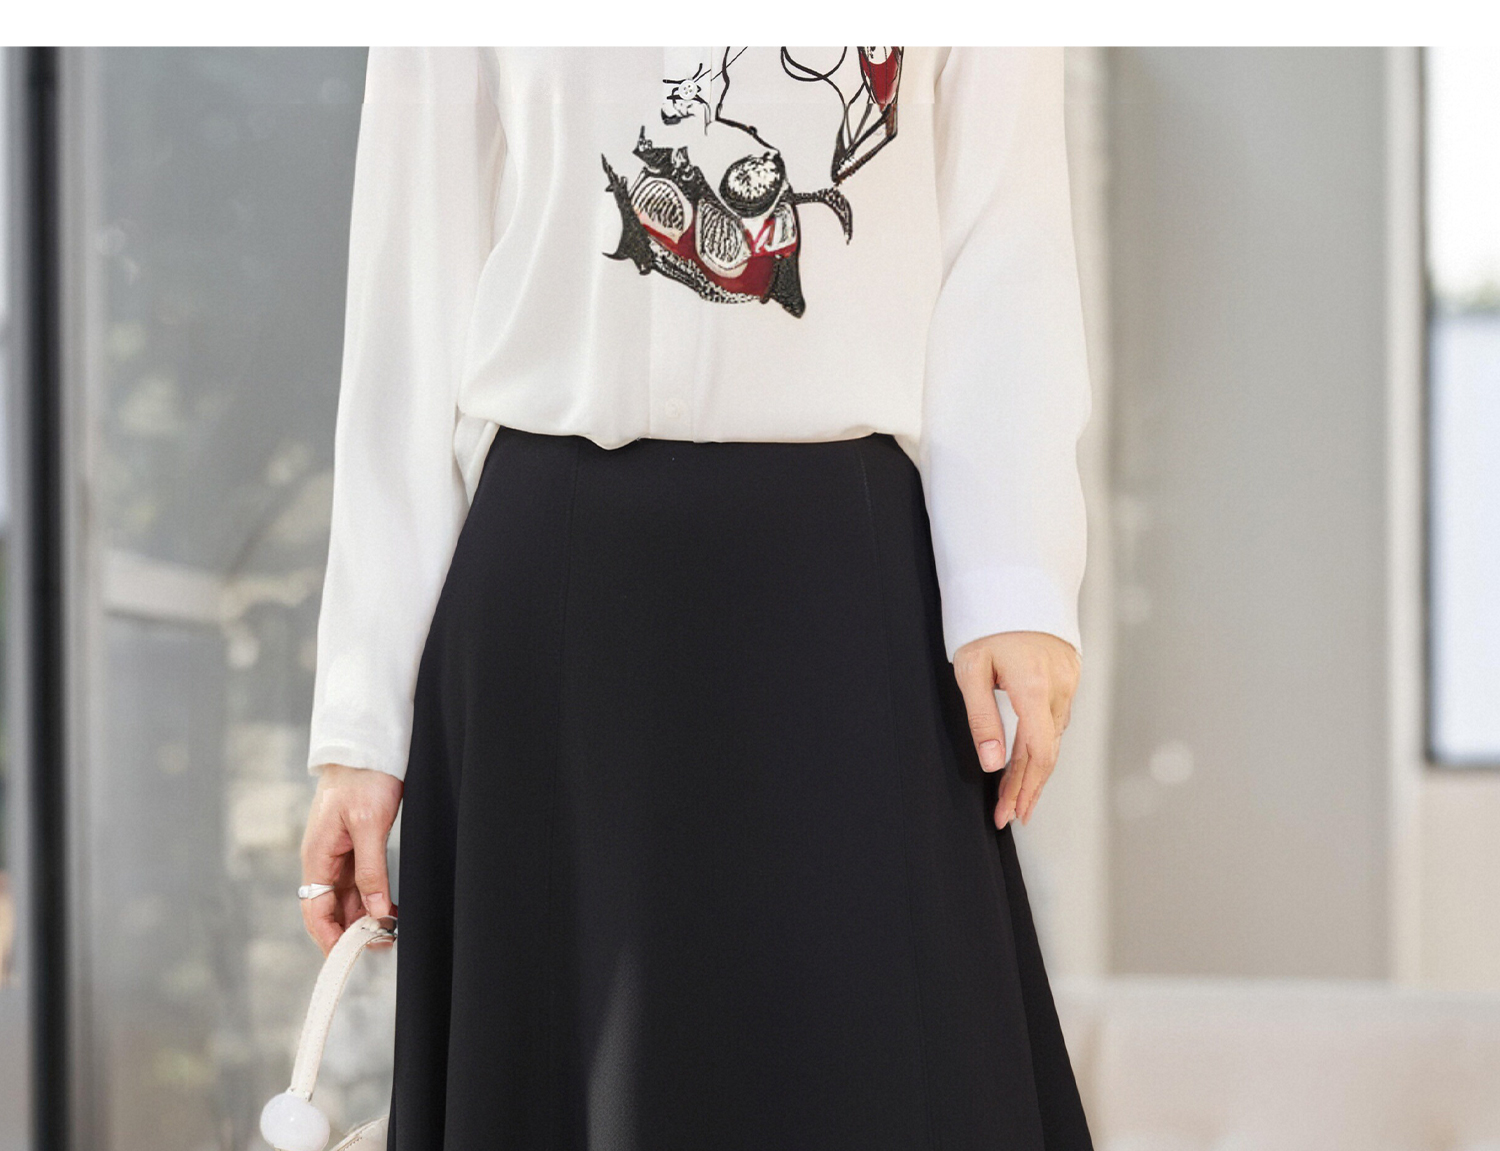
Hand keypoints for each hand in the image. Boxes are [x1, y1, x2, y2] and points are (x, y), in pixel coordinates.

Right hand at [300, 764, 403, 954]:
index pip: (316, 912)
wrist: (368, 747)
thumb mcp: (369, 825)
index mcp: (316, 857)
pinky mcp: (353, 847)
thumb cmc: (363, 778)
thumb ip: (371, 870)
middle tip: (383, 946)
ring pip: (346, 900)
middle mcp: (323, 861)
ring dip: (364, 918)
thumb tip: (376, 912)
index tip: (353, 957)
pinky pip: (358, 884)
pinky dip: (372, 900)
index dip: (331, 939)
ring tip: (391, 933)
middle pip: (331, 910)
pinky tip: (390, 910)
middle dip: (352, 932)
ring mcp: (337, 855)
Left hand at [953, 630, 1079, 828]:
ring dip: (1037, 768)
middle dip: (1029, 788)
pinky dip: (1045, 742)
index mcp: (1032, 688)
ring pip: (1055, 737)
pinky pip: (1059, 717)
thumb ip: (982, 717)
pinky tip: (1031, 757)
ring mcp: (1068, 680)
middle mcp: (1058, 687)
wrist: (1016, 581)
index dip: (1024, 788)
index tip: (1009, 813)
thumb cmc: (987, 621)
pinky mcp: (1070, 673)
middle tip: (1012, 815)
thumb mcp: (971, 669)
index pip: (1037, 753)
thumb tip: (992, 763)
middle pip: (1048, 752)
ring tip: (1017, 794)